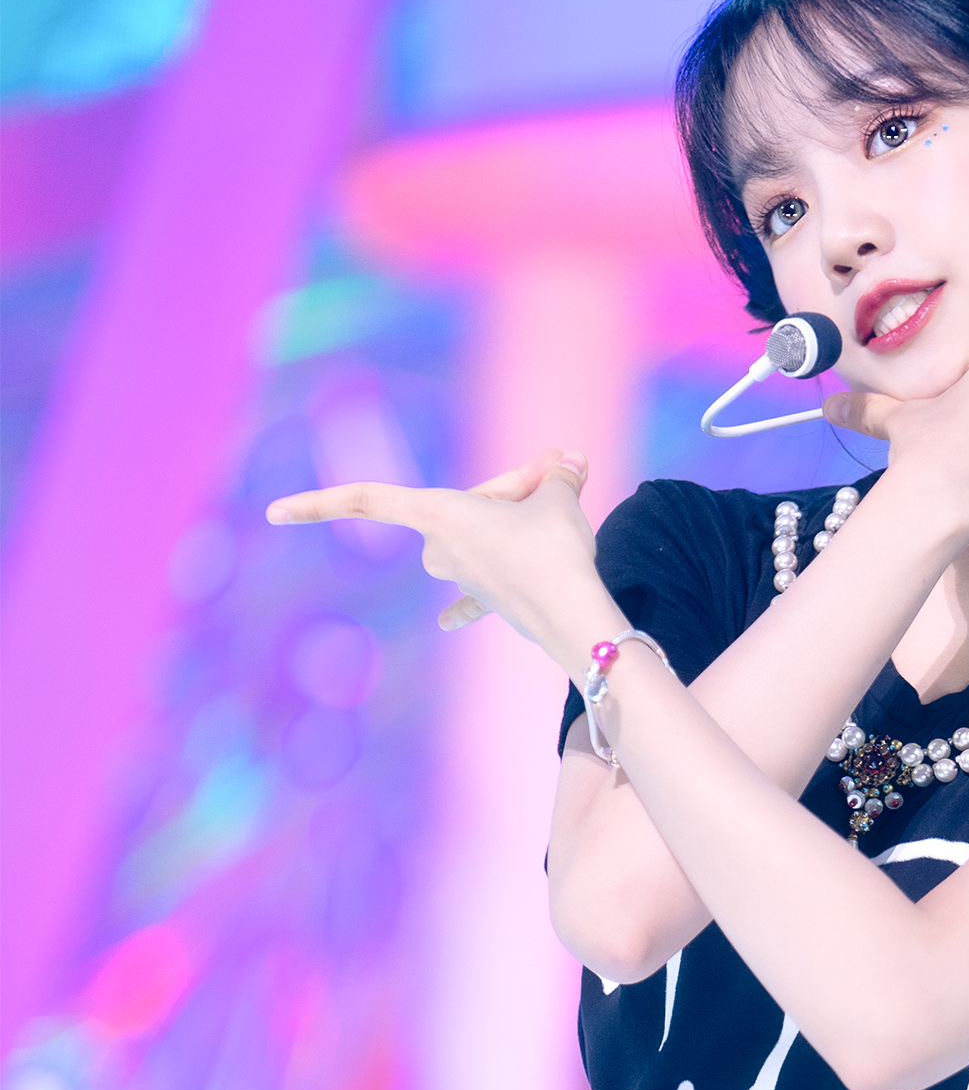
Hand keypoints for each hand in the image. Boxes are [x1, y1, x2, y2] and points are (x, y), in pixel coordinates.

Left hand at [267, 447, 597, 655]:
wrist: (575, 616)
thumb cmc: (555, 549)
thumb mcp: (558, 497)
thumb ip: (556, 476)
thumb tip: (568, 464)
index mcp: (439, 513)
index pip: (367, 499)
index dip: (318, 503)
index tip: (272, 513)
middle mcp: (441, 549)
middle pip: (464, 506)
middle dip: (509, 492)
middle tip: (557, 480)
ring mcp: (463, 580)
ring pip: (478, 537)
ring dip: (511, 525)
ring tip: (560, 523)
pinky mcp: (490, 604)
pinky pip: (472, 594)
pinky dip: (468, 598)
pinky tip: (442, 624)